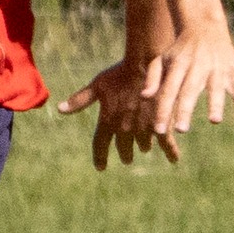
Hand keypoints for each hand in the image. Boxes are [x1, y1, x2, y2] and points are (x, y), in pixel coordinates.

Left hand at [59, 55, 181, 170]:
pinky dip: (170, 152)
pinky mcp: (160, 124)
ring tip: (144, 149)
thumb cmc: (119, 74)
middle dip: (124, 153)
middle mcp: (124, 128)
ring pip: (143, 145)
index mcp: (107, 120)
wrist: (146, 65)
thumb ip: (80, 100)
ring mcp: (143, 128)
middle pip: (123, 147)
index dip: (100, 157)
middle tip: (126, 158)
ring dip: (143, 147)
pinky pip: (166, 143)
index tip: (100, 167)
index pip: (100, 144)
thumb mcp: (97, 86)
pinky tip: (173, 159)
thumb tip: (59, 109)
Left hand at [148, 17, 233, 142]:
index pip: (168, 90)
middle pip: (190, 91)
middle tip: (180, 129)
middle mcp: (199, 67)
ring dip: (216, 104)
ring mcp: (219, 70)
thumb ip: (153, 78)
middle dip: (185, 110)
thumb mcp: (162, 59)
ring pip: (217, 90)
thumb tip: (144, 97)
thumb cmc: (180, 50)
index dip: (162, 110)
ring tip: (215, 121)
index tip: (158, 130)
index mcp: (179, 65)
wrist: (206, 28)